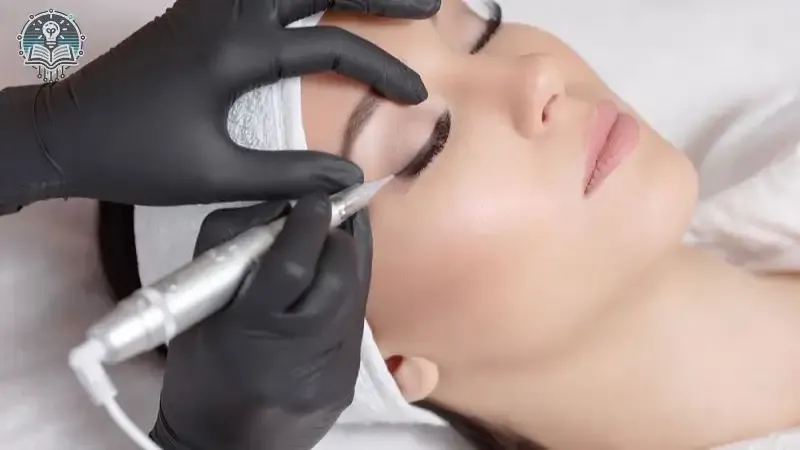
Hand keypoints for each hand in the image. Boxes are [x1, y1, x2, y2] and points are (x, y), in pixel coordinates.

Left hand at [2, 0, 438, 205]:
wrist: (65, 133)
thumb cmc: (136, 157)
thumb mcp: (217, 175)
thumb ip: (289, 174)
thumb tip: (349, 178)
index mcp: (235, 52)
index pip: (331, 48)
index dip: (381, 70)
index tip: (416, 95)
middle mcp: (225, 15)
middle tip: (426, 3)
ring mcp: (207, 6)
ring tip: (380, 0)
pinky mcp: (195, 12)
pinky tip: (309, 2)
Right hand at [151, 194, 371, 449]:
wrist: (224, 448)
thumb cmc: (200, 376)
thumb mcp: (196, 312)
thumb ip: (230, 252)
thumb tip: (275, 208)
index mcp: (249, 332)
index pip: (292, 264)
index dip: (309, 222)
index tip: (313, 196)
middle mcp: (299, 352)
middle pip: (340, 275)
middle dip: (339, 235)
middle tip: (328, 214)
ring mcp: (332, 369)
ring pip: (357, 292)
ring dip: (350, 255)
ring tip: (336, 237)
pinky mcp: (349, 380)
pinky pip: (357, 317)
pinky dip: (349, 287)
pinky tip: (335, 276)